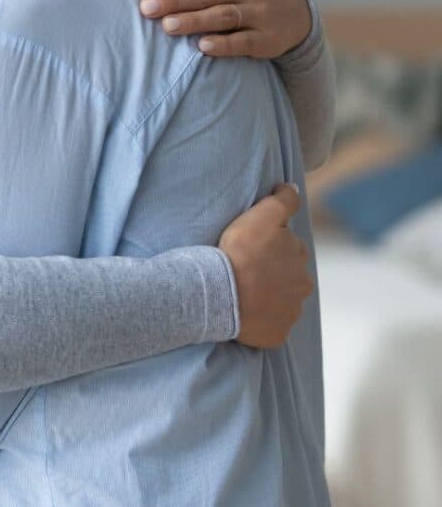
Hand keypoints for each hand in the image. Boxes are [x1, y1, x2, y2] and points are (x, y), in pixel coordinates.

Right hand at [219, 184, 312, 347]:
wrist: (223, 293)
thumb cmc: (242, 252)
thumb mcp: (262, 216)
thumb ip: (283, 200)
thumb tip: (292, 188)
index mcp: (299, 262)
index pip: (289, 250)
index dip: (271, 246)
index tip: (253, 247)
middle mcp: (301, 290)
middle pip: (287, 277)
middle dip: (272, 272)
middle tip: (246, 268)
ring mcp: (288, 315)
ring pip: (279, 302)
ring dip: (266, 296)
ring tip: (242, 290)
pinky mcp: (275, 335)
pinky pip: (270, 326)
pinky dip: (260, 319)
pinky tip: (244, 311)